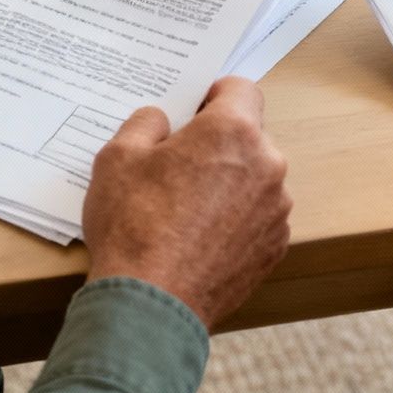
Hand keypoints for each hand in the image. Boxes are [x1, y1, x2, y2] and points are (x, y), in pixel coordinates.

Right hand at [82, 77, 292, 327]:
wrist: (151, 303)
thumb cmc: (133, 226)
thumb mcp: (117, 156)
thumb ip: (145, 123)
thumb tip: (161, 121)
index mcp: (232, 132)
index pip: (241, 89)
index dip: (215, 95)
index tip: (194, 111)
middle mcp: (266, 165)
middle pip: (248, 136)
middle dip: (217, 143)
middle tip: (177, 165)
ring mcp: (276, 209)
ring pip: (254, 178)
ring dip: (229, 183)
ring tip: (185, 208)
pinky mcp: (274, 247)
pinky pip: (258, 216)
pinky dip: (236, 220)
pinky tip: (200, 237)